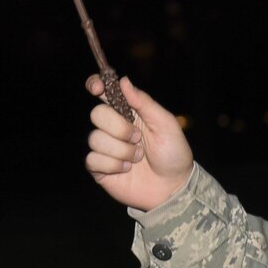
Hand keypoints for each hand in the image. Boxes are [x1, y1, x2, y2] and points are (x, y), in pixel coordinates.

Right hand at [84, 75, 194, 210]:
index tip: (98, 88)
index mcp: (128, 113)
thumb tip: (123, 80)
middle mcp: (113, 128)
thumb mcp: (166, 124)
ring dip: (122, 151)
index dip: (95, 86)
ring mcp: (105, 147)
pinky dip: (114, 165)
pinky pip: (93, 159)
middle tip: (138, 139)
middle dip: (119, 128)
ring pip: (96, 139)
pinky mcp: (99, 168)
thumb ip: (145, 103)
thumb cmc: (174, 154)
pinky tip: (127, 170)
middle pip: (97, 114)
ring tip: (138, 159)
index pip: (103, 93)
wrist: (174, 187)